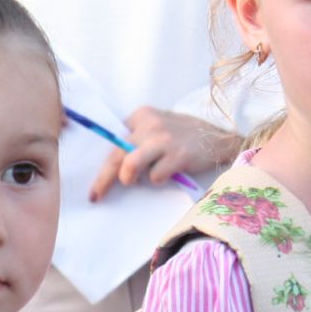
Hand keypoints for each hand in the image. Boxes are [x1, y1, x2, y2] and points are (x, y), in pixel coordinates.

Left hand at [88, 108, 239, 201]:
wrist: (217, 137)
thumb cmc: (181, 136)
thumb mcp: (156, 126)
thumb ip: (136, 139)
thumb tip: (111, 166)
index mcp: (140, 116)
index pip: (112, 140)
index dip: (99, 162)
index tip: (93, 180)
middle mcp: (150, 125)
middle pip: (116, 154)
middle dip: (103, 179)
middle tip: (97, 195)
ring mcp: (164, 139)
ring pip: (130, 163)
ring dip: (128, 178)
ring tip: (134, 181)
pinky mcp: (179, 155)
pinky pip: (155, 175)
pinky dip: (156, 180)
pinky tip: (165, 176)